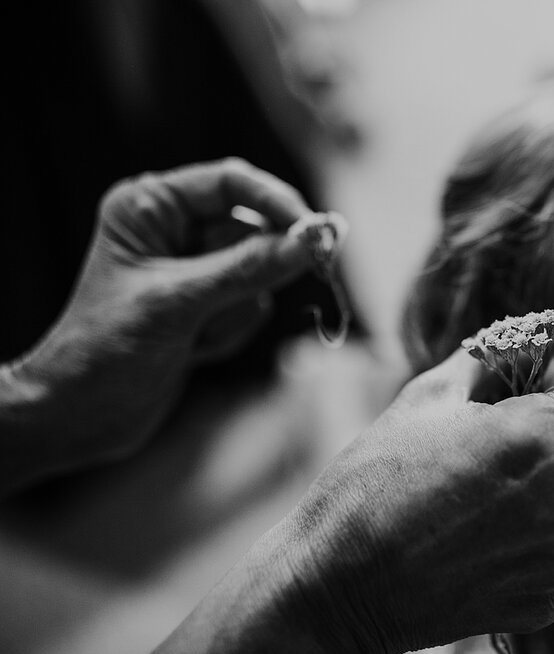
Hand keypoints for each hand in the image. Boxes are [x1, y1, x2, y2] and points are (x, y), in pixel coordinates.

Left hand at [1, 158, 312, 489]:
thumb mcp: (178, 304)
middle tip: (250, 299)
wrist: (82, 417)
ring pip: (259, 271)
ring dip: (235, 310)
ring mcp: (194, 268)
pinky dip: (233, 330)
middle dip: (253, 272)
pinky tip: (195, 350)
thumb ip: (247, 270)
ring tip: (193, 336)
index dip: (277, 203)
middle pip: (253, 227)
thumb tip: (310, 242)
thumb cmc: (104, 351)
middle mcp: (174, 229)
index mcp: (150, 206)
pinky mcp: (208, 303)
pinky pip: (253, 304)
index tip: (316, 232)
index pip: (231, 183)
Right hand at [143, 349, 553, 653]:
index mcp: (542, 438)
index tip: (523, 391)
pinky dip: (518, 548)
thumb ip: (490, 360)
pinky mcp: (547, 601)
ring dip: (529, 497)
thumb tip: (525, 341)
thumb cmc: (375, 482)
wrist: (338, 586)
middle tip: (471, 455)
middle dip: (535, 443)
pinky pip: (547, 555)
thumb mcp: (427, 396)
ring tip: (462, 507)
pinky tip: (467, 548)